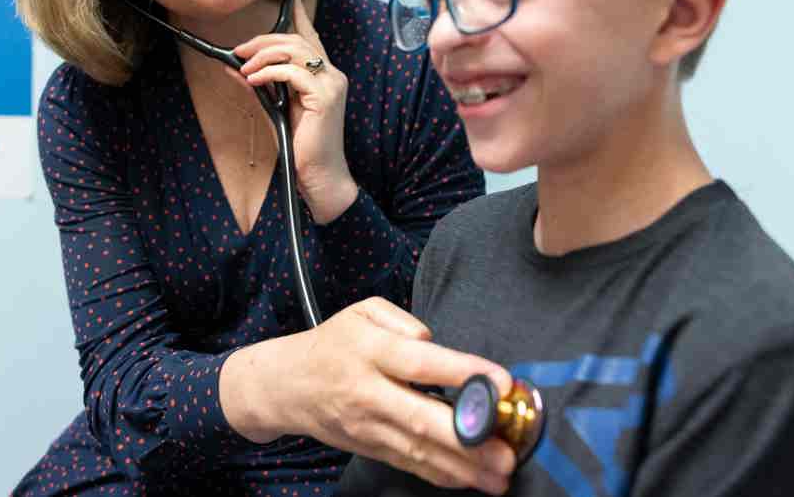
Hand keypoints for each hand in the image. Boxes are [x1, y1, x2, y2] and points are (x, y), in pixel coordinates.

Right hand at [222, 298, 516, 493]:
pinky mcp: (368, 447)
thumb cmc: (333, 343)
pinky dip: (440, 475)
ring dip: (462, 467)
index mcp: (370, 351)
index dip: (462, 372)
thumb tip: (435, 342)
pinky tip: (470, 481)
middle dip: (469, 439)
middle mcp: (369, 393)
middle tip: (507, 451)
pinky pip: (408, 464)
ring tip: (499, 476)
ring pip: (418, 451)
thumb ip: (403, 320)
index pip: (421, 362)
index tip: (502, 381)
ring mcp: (367, 427)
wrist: (286, 385)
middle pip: (421, 419)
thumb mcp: (362, 312)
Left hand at [234, 0, 356, 222]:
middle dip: (264, 41)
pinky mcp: (325, 96)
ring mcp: (331, 84)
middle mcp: (332, 74)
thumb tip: (231, 68)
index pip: (311, 37)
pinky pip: (293, 72)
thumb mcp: (273, 110)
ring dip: (263, 56)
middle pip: (296, 40)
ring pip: (294, 51)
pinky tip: (253, 80)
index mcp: (325, 75)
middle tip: (239, 50)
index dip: (299, 15)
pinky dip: (269, 73)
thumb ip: (257, 87)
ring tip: (244, 67)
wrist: (320, 175)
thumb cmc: (301, 147)